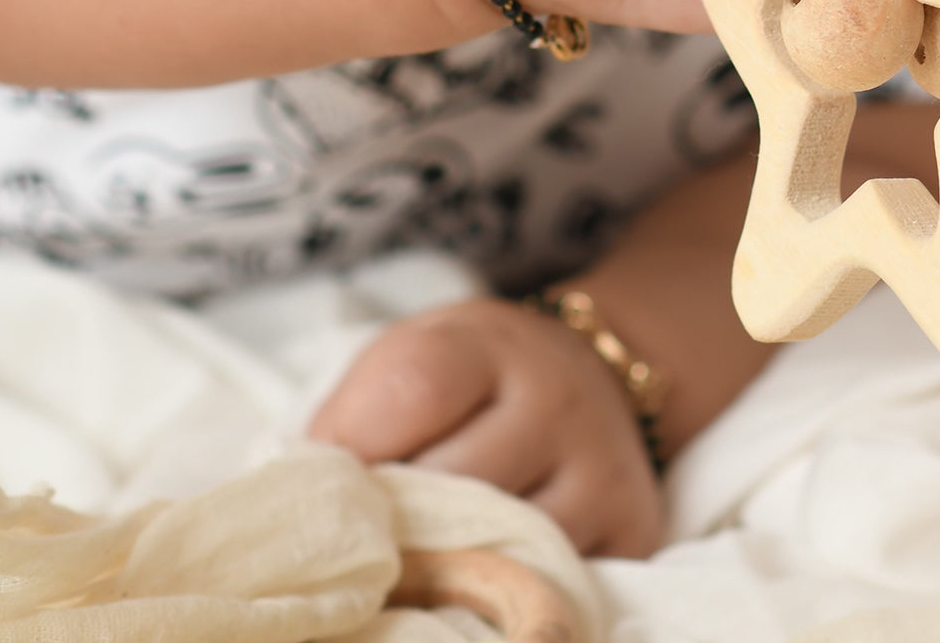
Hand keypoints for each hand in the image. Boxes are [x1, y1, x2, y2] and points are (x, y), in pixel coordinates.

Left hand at [309, 296, 663, 557]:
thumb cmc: (474, 381)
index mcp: (489, 344)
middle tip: (377, 530)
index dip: (356, 446)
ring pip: (498, 548)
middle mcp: (558, 398)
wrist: (594, 375)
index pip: (413, 392)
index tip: (336, 475)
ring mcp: (602, 467)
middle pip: (448, 486)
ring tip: (426, 557)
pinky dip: (504, 595)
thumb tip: (307, 505)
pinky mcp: (633, 529)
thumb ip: (354, 417)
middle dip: (396, 519)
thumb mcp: (411, 357)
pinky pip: (549, 587)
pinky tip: (481, 578)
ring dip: (446, 565)